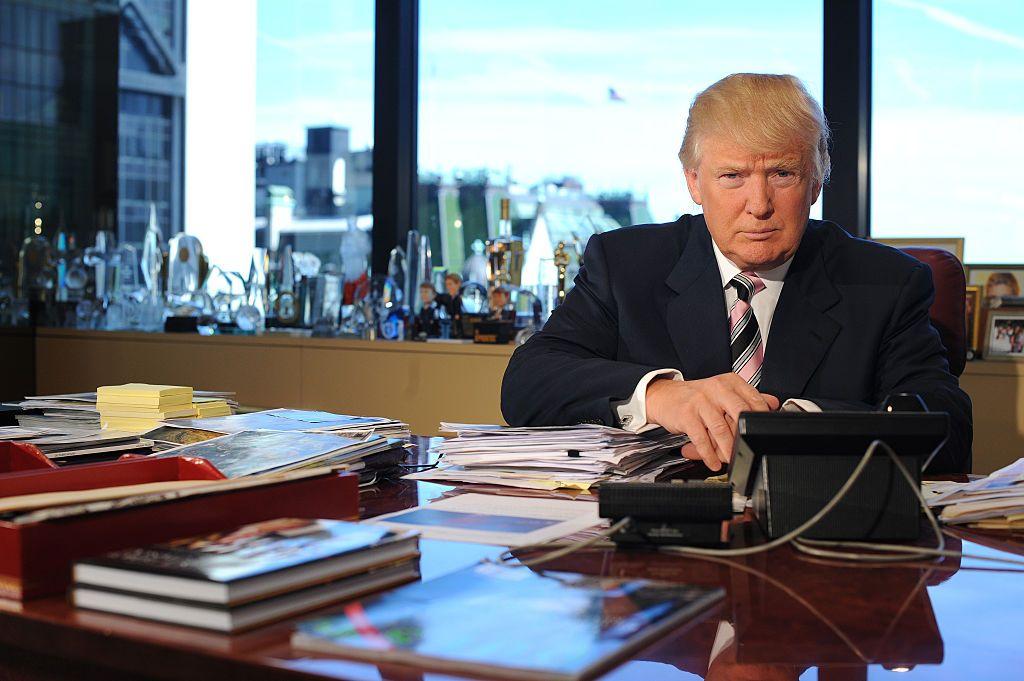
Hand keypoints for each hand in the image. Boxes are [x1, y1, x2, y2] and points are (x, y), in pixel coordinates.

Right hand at [645, 373, 779, 470]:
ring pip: (721, 429)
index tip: (762, 433)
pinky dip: (708, 454)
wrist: (662, 396)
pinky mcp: (687, 415)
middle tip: (748, 449)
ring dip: (727, 450)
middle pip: (739, 413)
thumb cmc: (695, 397)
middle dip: (745, 436)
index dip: (760, 419)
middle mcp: (716, 389)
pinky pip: (701, 438)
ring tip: (730, 460)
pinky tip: (712, 462)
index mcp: (729, 382)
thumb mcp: (722, 393)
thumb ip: (746, 398)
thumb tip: (772, 403)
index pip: (752, 400)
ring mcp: (700, 401)